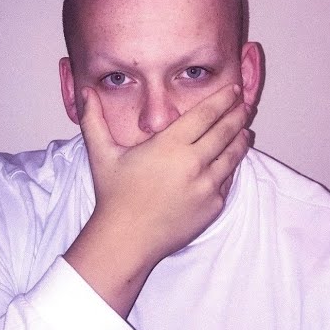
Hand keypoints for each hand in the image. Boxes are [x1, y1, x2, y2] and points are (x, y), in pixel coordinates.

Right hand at [63, 84, 251, 315]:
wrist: (126, 240)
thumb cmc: (113, 195)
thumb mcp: (101, 153)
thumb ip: (93, 119)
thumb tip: (85, 91)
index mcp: (170, 145)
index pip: (206, 114)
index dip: (222, 99)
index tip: (233, 89)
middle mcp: (193, 163)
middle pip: (225, 131)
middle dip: (237, 115)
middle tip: (245, 104)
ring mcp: (206, 186)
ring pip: (232, 156)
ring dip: (241, 139)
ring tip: (245, 130)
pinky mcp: (212, 206)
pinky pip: (227, 181)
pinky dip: (231, 167)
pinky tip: (232, 160)